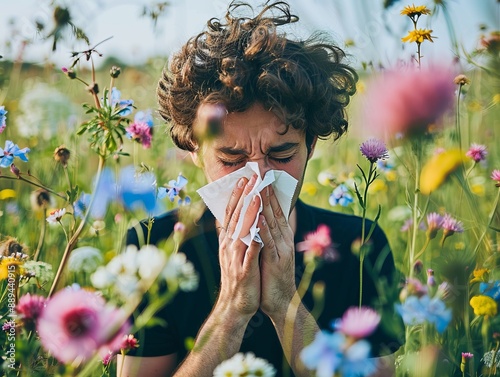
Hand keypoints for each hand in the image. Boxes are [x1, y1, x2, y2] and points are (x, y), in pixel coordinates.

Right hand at [216, 174, 261, 316]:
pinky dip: (254, 241)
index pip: (231, 213)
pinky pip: (250, 253)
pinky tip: (260, 230)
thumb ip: (234, 235)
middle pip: (236, 217)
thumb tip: (231, 218)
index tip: (243, 179)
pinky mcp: (245, 271)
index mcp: (228, 241)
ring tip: (256, 196)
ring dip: (248, 214)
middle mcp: (229, 246)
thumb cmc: (238, 277)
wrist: (235, 306)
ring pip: (242, 231)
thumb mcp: (233, 253)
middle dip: (243, 197)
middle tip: (250, 178)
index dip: (236, 196)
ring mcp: (236, 258)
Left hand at [258, 185, 296, 318]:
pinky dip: (264, 229)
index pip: (275, 210)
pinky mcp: (277, 262)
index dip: (268, 192)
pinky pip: (269, 242)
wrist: (281, 302)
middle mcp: (284, 239)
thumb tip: (265, 217)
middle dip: (266, 192)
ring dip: (266, 205)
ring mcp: (282, 250)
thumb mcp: (272, 251)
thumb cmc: (273, 276)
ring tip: (259, 187)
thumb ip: (270, 234)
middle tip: (260, 174)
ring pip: (272, 223)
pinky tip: (259, 217)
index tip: (261, 176)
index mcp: (282, 236)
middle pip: (275, 212)